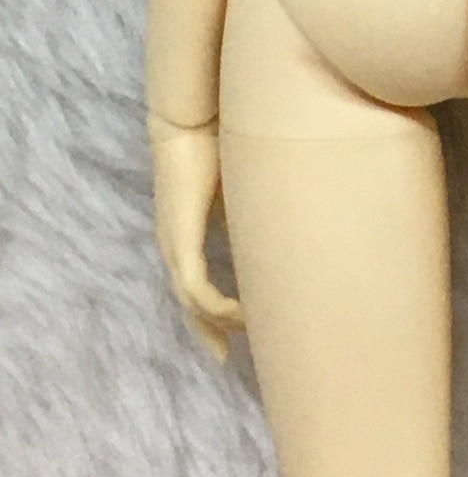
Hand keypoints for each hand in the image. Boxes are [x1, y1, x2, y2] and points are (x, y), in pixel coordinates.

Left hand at [149, 117, 243, 363]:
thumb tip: (286, 226)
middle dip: (207, 332)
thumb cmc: (215, 143)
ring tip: (250, 328)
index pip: (193, 284)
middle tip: (226, 358)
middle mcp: (173, 245)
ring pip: (192, 303)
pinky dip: (217, 307)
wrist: (189, 118)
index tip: (227, 336)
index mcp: (184, 233)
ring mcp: (174, 245)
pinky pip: (197, 290)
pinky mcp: (181, 241)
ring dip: (220, 320)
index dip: (208, 313)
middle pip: (187, 304)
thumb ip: (254, 211)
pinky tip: (239, 315)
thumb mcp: (241, 188)